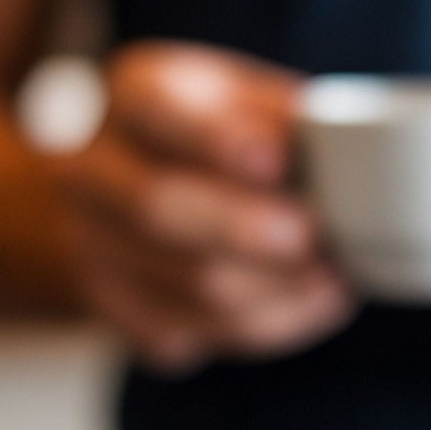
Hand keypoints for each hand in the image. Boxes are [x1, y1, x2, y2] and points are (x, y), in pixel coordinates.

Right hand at [49, 41, 355, 369]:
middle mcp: (90, 168)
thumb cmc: (207, 135)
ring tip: (332, 279)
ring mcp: (91, 244)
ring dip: (271, 289)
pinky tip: (308, 305)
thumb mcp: (239, 98)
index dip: (216, 139)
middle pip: (158, 207)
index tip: (275, 160)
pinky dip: (263, 325)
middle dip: (244, 229)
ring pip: (182, 284)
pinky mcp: (112, 308)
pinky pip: (188, 333)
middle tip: (309, 237)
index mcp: (133, 96)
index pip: (157, 111)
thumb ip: (280, 115)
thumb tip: (339, 149)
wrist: (120, 190)